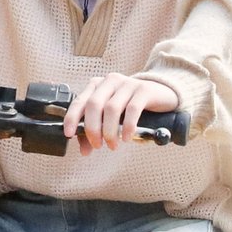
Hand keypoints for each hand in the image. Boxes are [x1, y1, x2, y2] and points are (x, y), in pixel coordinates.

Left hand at [61, 74, 178, 153]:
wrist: (161, 94)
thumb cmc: (132, 107)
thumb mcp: (112, 118)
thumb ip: (96, 131)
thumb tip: (84, 150)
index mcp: (97, 85)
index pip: (79, 101)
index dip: (72, 118)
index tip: (69, 134)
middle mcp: (110, 81)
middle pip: (94, 104)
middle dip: (92, 129)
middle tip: (97, 145)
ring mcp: (127, 83)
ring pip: (112, 108)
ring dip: (110, 131)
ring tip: (113, 145)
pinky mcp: (143, 89)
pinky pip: (132, 109)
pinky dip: (127, 126)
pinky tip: (127, 138)